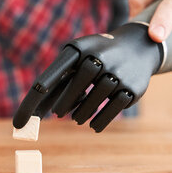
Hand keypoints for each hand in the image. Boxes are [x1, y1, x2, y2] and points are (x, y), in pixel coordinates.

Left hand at [13, 22, 160, 132]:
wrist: (138, 46)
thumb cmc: (94, 57)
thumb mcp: (78, 60)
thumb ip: (58, 81)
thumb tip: (33, 111)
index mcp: (83, 47)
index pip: (61, 65)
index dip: (48, 80)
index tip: (35, 96)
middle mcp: (103, 55)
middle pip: (82, 78)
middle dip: (68, 99)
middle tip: (57, 114)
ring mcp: (120, 70)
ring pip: (99, 94)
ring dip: (84, 111)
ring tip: (76, 119)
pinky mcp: (133, 87)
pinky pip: (115, 106)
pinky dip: (101, 119)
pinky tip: (93, 126)